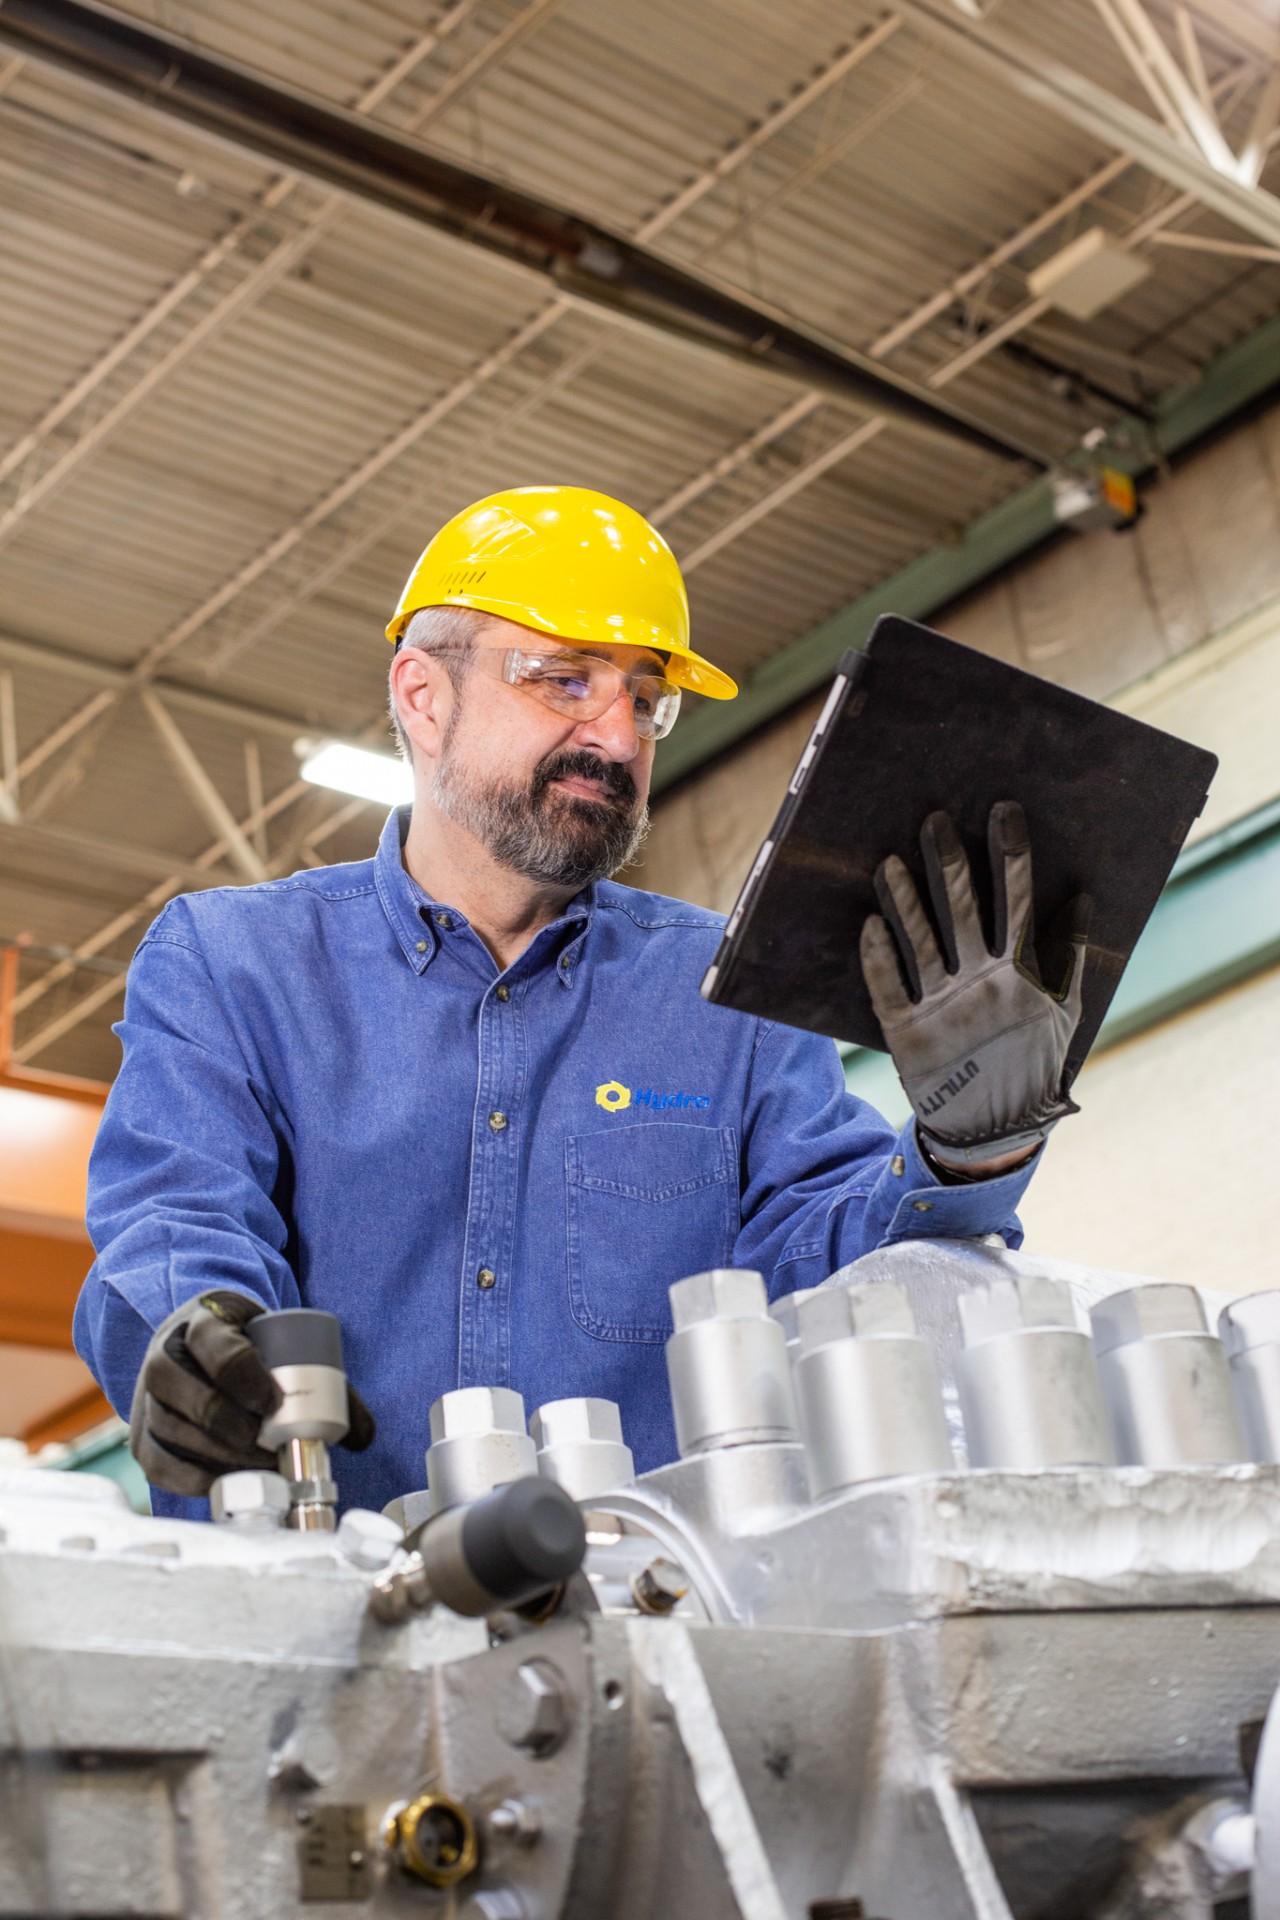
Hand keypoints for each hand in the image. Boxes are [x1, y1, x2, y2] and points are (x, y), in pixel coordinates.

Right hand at [129, 1291, 375, 1496]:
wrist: (200, 1345)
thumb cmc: (250, 1347)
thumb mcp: (280, 1342)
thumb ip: (325, 1383)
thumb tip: (363, 1437)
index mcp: (203, 1321)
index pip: (218, 1349)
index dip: (246, 1379)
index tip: (276, 1403)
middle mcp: (164, 1355)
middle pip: (192, 1397)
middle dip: (236, 1430)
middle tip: (274, 1450)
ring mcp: (147, 1397)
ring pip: (174, 1433)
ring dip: (220, 1458)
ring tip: (261, 1469)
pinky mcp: (141, 1435)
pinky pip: (159, 1465)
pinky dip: (194, 1480)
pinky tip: (228, 1482)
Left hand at [860, 802, 1089, 1166]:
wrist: (995, 1132)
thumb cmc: (1033, 1064)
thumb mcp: (1064, 1012)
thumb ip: (1071, 955)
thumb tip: (1082, 896)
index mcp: (1021, 978)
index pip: (1016, 903)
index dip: (1011, 856)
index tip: (1003, 811)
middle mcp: (980, 986)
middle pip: (961, 910)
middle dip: (949, 861)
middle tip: (933, 819)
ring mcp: (941, 1008)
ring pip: (917, 940)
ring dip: (902, 898)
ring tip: (888, 861)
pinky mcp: (907, 1032)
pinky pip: (886, 986)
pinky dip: (877, 954)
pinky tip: (868, 922)